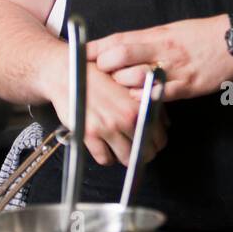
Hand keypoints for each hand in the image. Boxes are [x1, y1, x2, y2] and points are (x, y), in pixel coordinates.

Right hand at [45, 49, 168, 167]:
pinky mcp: (89, 134)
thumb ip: (149, 102)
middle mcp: (127, 117)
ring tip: (119, 148)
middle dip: (142, 153)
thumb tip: (163, 123)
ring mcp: (108, 127)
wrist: (68, 72)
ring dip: (124, 157)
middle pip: (146, 153)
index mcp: (141, 105)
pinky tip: (104, 148)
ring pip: (127, 159)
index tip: (149, 144)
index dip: (155, 144)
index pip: (159, 138)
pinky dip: (106, 157)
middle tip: (135, 148)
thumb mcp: (130, 82)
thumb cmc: (98, 74)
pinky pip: (104, 158)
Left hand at [87, 16, 232, 100]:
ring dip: (121, 87)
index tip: (80, 55)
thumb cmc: (202, 35)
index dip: (96, 48)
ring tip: (114, 94)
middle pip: (121, 56)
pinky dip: (143, 100)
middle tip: (95, 78)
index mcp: (156, 34)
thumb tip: (121, 48)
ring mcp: (173, 68)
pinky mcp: (186, 86)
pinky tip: (136, 104)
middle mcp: (161, 49)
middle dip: (103, 68)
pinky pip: (159, 95)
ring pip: (135, 77)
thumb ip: (147, 40)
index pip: (118, 39)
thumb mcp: (172, 30)